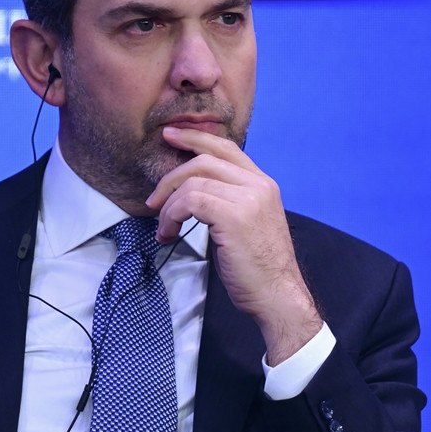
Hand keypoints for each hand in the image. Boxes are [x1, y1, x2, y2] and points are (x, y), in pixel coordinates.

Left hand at [146, 126, 322, 363]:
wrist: (277, 295)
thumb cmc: (258, 268)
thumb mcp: (247, 224)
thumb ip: (229, 202)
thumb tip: (192, 193)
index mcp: (263, 184)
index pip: (226, 148)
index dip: (195, 138)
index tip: (170, 136)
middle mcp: (259, 185)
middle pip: (204, 160)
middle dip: (171, 176)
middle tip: (153, 199)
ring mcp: (248, 199)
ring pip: (193, 182)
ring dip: (168, 205)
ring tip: (163, 228)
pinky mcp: (234, 216)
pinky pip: (190, 201)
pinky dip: (172, 216)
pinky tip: (169, 233)